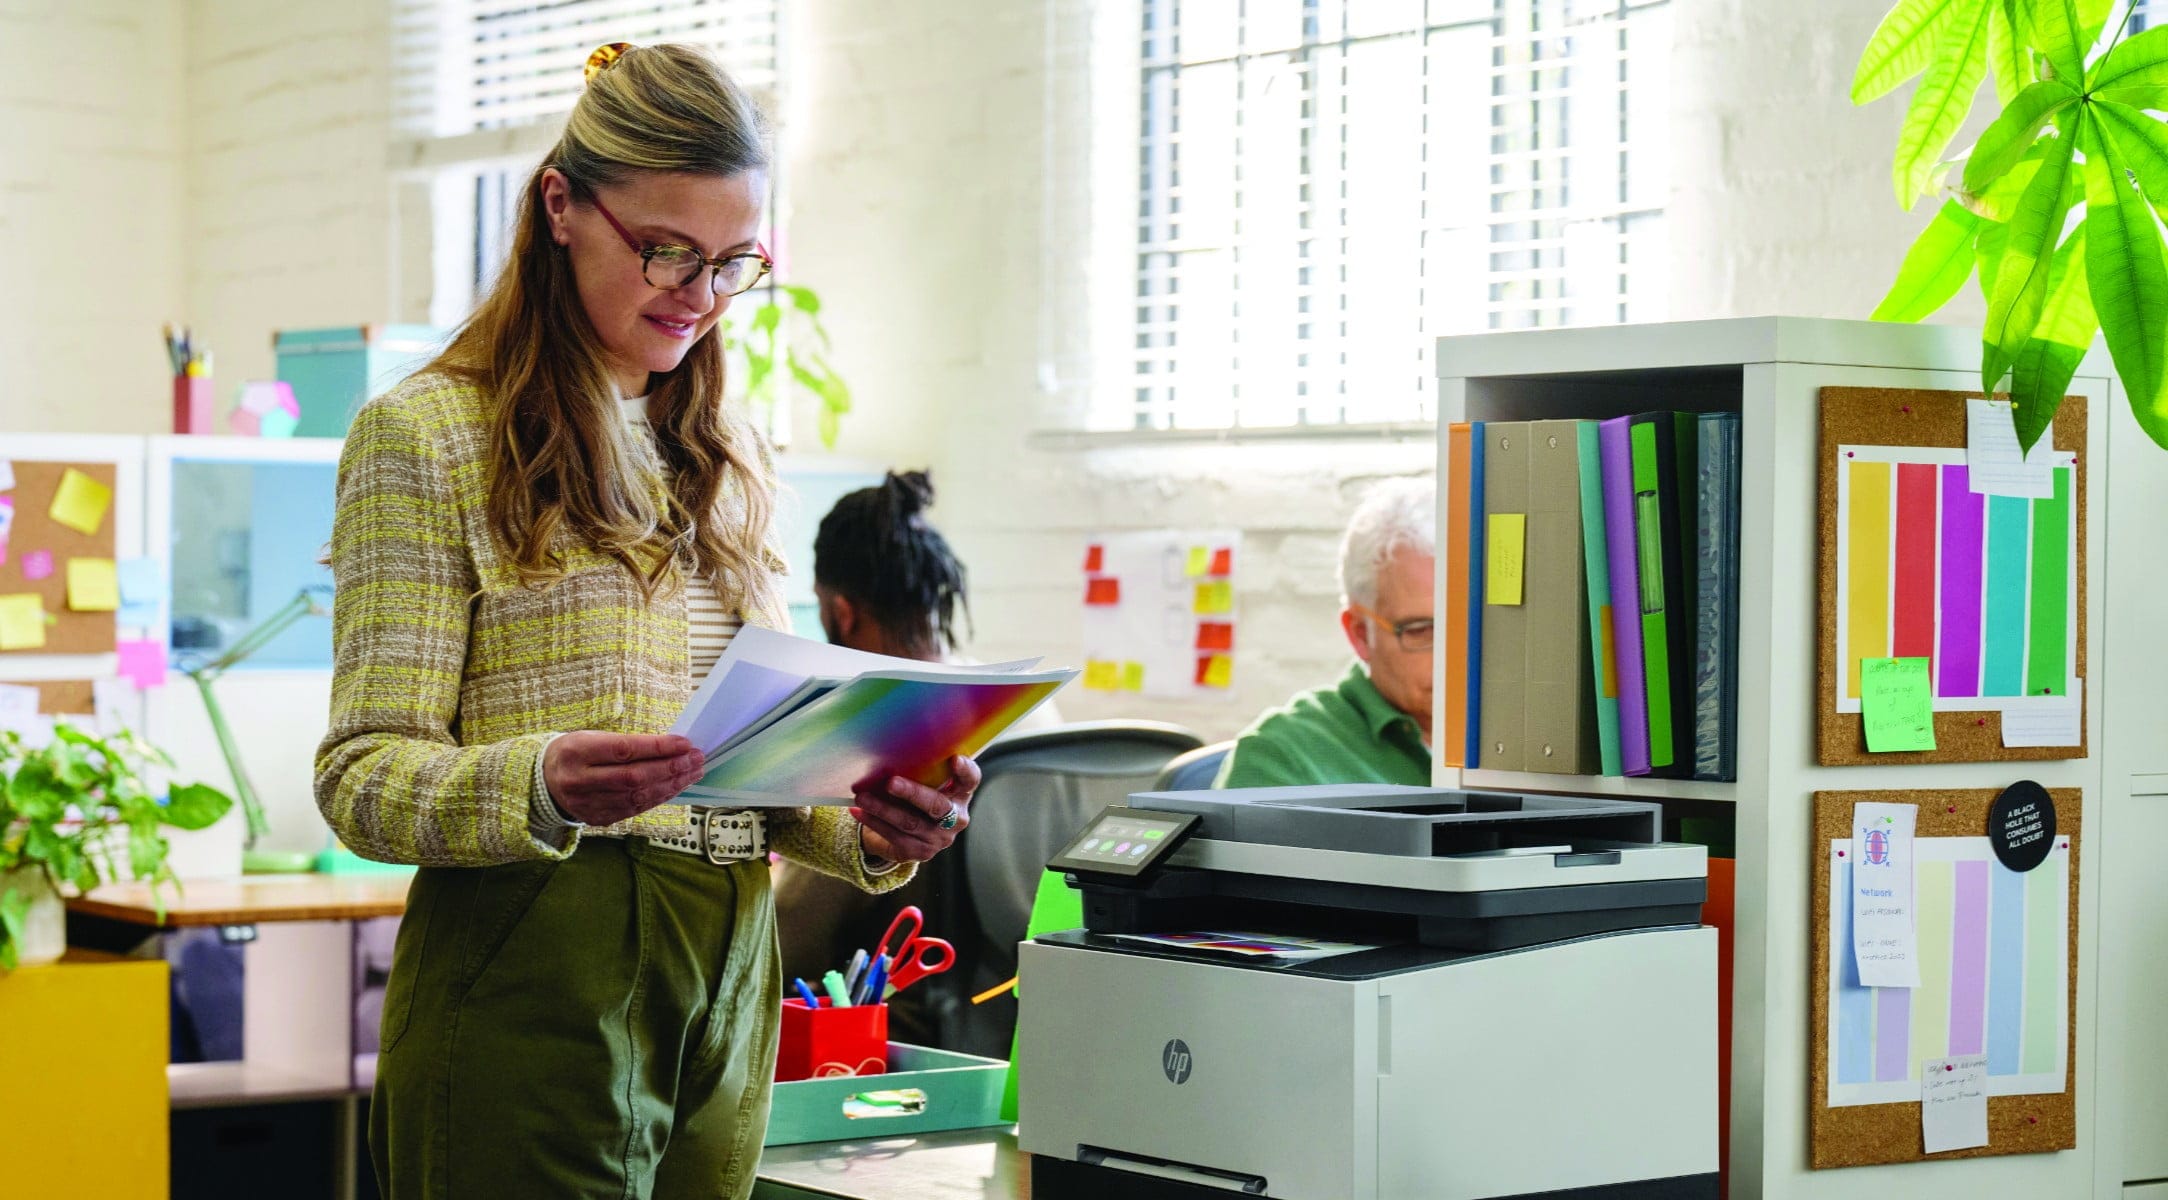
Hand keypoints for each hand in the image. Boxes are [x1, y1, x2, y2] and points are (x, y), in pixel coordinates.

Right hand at [542, 732, 705, 825]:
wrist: (544, 781)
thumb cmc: (574, 752)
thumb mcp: (590, 737)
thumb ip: (626, 743)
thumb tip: (671, 747)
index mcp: (576, 752)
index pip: (624, 750)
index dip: (657, 748)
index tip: (684, 743)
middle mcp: (580, 781)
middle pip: (634, 777)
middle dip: (671, 768)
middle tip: (696, 759)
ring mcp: (588, 804)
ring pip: (638, 797)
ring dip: (671, 784)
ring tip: (692, 772)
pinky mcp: (598, 819)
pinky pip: (635, 809)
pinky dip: (659, 797)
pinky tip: (675, 787)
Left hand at [852, 755, 981, 863]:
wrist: (907, 835)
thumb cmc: (915, 798)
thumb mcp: (924, 783)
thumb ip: (919, 771)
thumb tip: (889, 754)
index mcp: (961, 794)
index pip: (970, 780)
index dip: (965, 771)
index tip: (954, 760)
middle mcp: (957, 817)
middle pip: (937, 805)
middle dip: (912, 793)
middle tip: (890, 783)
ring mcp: (940, 838)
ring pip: (910, 823)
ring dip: (883, 809)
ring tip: (862, 798)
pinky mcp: (922, 852)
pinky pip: (896, 837)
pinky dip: (875, 823)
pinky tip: (859, 813)